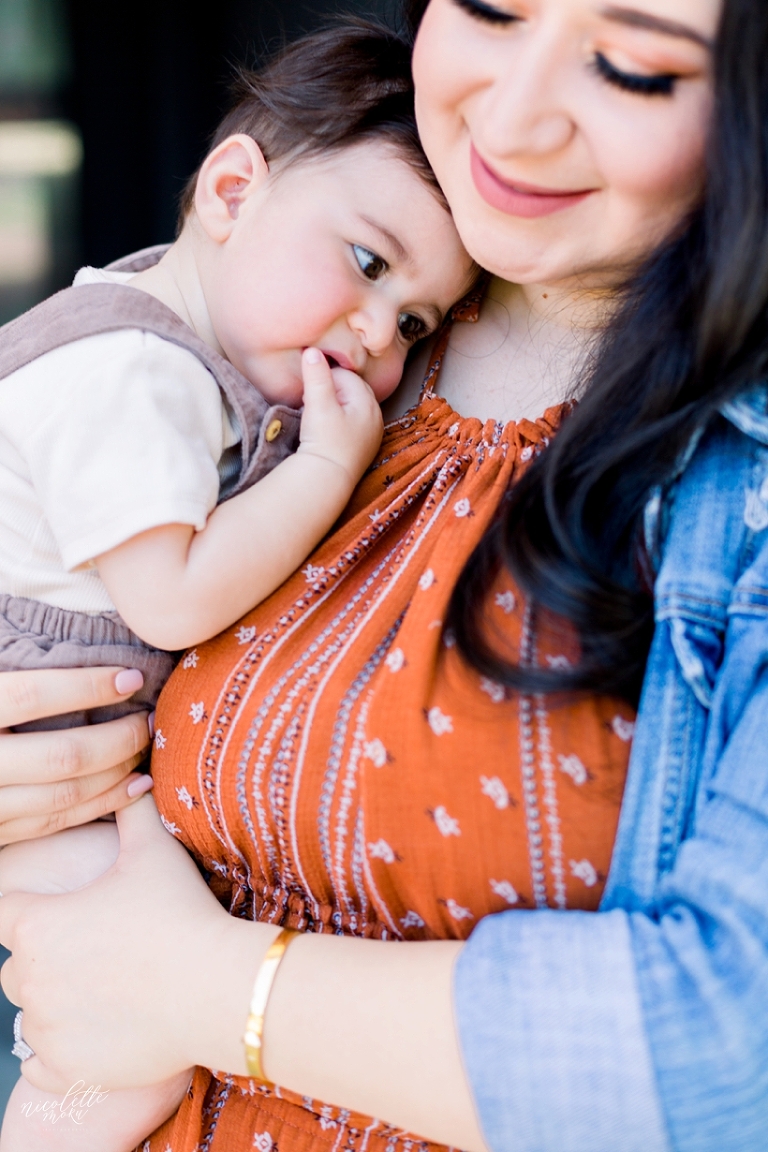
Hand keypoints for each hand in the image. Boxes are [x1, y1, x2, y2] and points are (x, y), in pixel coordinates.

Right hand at [0, 667, 152, 843]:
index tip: (130, 677)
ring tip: (148, 747)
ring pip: (63, 795)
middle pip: (61, 755)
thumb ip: (11, 678)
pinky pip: (53, 822)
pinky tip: (134, 787)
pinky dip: (100, 806)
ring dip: (117, 773)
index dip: (86, 687)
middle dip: (118, 738)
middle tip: (149, 718)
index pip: (32, 696)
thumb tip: (51, 627)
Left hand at [0, 795, 270, 1092]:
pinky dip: (58, 1051)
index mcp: (37, 925)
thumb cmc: (181, 914)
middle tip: (96, 944)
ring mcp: (46, 1029)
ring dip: (54, 1001)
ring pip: (29, 1013)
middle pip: (17, 965)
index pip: (5, 911)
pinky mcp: (67, 1068)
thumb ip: (132, 810)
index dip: (33, 907)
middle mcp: (29, 979)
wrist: (217, 988)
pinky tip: (90, 1029)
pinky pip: (39, 1065)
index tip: (66, 908)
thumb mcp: (154, 851)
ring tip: (102, 986)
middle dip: (47, 955)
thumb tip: (133, 776)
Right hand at [297, 348, 383, 487]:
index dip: (324, 378)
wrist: (327, 480)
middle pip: (350, 389)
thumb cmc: (324, 440)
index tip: (309, 390)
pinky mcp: (364, 447)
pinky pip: (352, 423)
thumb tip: (312, 350)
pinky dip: (339, 420)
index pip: (345, 375)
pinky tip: (326, 430)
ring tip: (317, 416)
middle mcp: (375, 415)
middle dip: (330, 390)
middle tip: (311, 402)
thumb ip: (316, 375)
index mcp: (368, 401)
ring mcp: (371, 433)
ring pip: (351, 406)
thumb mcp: (318, 404)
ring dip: (334, 405)